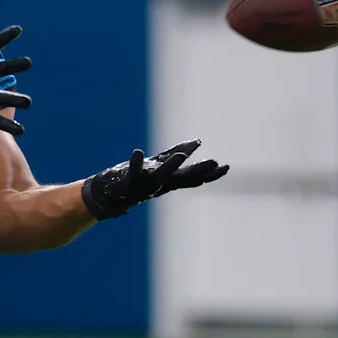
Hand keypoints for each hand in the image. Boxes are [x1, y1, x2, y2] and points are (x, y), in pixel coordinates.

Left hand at [81, 139, 229, 220]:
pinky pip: (133, 171)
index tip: (226, 167)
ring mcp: (146, 184)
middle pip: (184, 178)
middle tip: (216, 163)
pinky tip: (138, 152)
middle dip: (200, 171)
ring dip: (171, 166)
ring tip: (181, 156)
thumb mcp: (160, 165)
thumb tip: (196, 142)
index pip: (194, 177)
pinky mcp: (129, 180)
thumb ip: (177, 153)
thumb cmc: (137, 179)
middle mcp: (161, 184)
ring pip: (161, 176)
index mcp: (170, 181)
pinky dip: (136, 163)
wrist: (111, 195)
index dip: (211, 174)